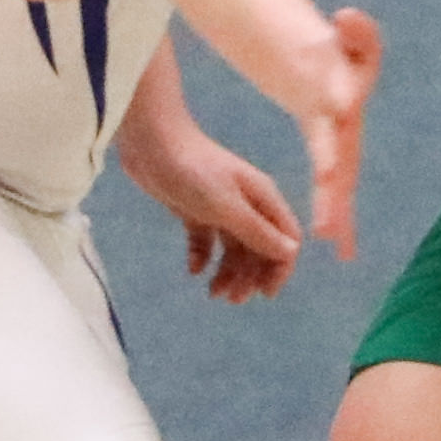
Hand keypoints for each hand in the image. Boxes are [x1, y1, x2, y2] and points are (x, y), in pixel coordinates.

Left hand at [118, 118, 304, 301]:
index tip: (265, 294)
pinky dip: (203, 257)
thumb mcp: (227, 206)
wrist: (151, 141)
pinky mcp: (195, 209)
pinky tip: (193, 269)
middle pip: (259, 249)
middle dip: (250, 276)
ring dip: (227, 273)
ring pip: (233, 249)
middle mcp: (247, 204)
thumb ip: (258, 231)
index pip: (286, 240)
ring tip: (212, 293)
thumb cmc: (193, 169)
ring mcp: (221, 207)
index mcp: (263, 199)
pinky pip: (206, 241)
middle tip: (232, 299)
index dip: (280, 268)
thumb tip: (289, 253)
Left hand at [291, 8, 382, 261]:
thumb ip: (357, 30)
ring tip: (331, 242)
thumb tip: (347, 18)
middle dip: (336, 195)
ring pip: (339, 182)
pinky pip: (335, 190)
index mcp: (344, 98)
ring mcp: (342, 143)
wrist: (324, 60)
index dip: (333, 146)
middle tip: (328, 228)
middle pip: (343, 163)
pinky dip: (339, 217)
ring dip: (337, 212)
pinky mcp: (332, 156)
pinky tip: (342, 249)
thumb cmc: (334, 48)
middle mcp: (348, 126)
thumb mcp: (347, 35)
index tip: (329, 173)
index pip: (340, 123)